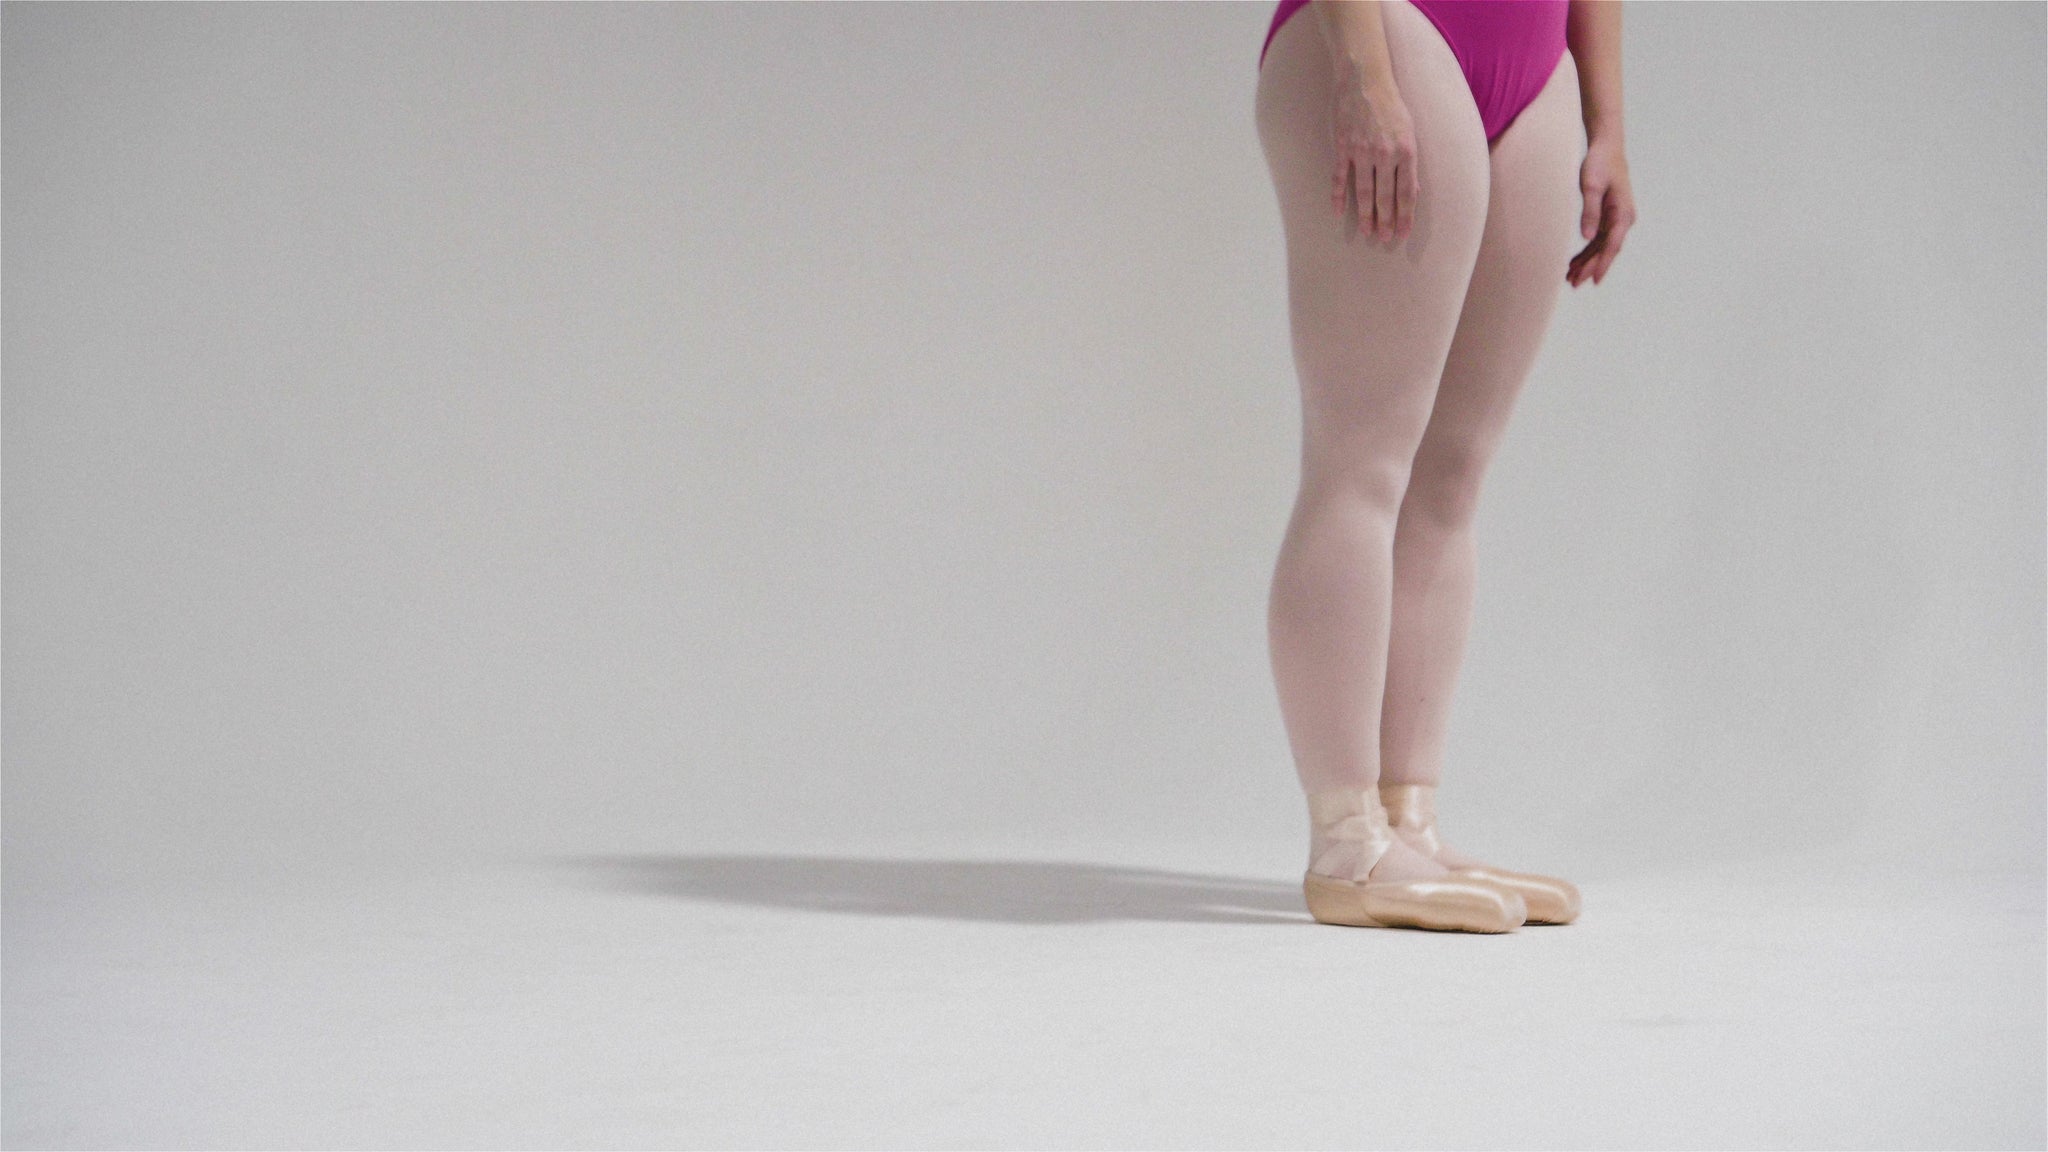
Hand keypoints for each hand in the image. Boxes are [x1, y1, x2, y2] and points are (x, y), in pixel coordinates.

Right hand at [1329, 69, 1416, 245]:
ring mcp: (1362, 152)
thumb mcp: (1410, 131)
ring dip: (1365, 215)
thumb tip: (1412, 190)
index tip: (1403, 233)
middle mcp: (1385, 154)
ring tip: (1366, 232)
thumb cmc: (1391, 105)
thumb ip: (1409, 161)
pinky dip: (1338, 196)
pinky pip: (1340, 177)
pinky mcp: (1343, 147)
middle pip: (1386, 197)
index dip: (1405, 216)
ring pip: (1364, 192)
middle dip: (1385, 221)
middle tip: (1383, 239)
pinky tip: (1338, 212)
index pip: (1407, 192)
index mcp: (1406, 150)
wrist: (1365, 80)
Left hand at [1568, 136, 1633, 285]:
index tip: (1594, 281)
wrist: (1606, 148)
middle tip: (1573, 283)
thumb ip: (1590, 212)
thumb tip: (1588, 238)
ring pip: (1601, 247)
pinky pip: (1598, 239)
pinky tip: (1574, 262)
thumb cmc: (1599, 164)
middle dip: (1591, 267)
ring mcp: (1616, 219)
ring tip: (1570, 278)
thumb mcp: (1591, 186)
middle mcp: (1623, 219)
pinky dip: (1587, 251)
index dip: (1602, 264)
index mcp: (1623, 214)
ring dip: (1587, 262)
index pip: (1612, 245)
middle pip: (1606, 250)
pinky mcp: (1608, 216)